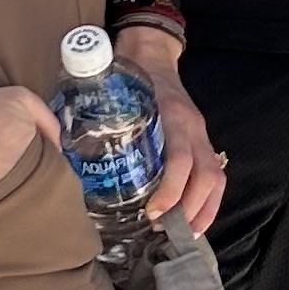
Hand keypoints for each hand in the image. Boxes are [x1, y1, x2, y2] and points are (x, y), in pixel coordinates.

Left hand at [121, 34, 226, 234]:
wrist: (153, 55)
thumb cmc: (129, 78)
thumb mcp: (114, 99)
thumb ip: (101, 128)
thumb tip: (71, 164)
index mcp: (172, 116)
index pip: (180, 159)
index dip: (170, 191)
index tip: (152, 213)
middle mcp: (193, 126)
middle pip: (207, 175)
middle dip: (190, 209)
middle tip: (166, 230)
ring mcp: (202, 133)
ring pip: (217, 178)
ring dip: (205, 210)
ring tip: (187, 234)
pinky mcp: (203, 140)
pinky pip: (216, 174)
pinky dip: (208, 201)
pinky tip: (194, 219)